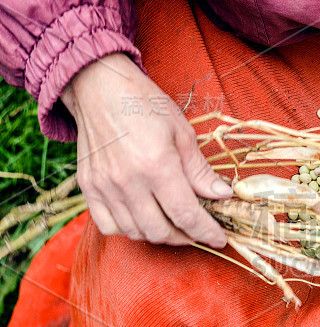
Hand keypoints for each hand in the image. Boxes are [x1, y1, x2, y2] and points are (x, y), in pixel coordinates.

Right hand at [61, 53, 229, 247]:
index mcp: (157, 166)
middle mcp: (128, 182)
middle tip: (198, 230)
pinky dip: (129, 231)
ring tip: (175, 224)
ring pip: (136, 232)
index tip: (219, 238)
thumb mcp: (182, 132)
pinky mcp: (89, 187)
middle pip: (160, 231)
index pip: (186, 215)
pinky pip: (108, 226)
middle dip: (185, 236)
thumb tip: (223, 196)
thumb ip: (200, 170)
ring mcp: (105, 187)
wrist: (99, 87)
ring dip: (160, 235)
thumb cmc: (144, 104)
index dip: (206, 232)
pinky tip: (143, 219)